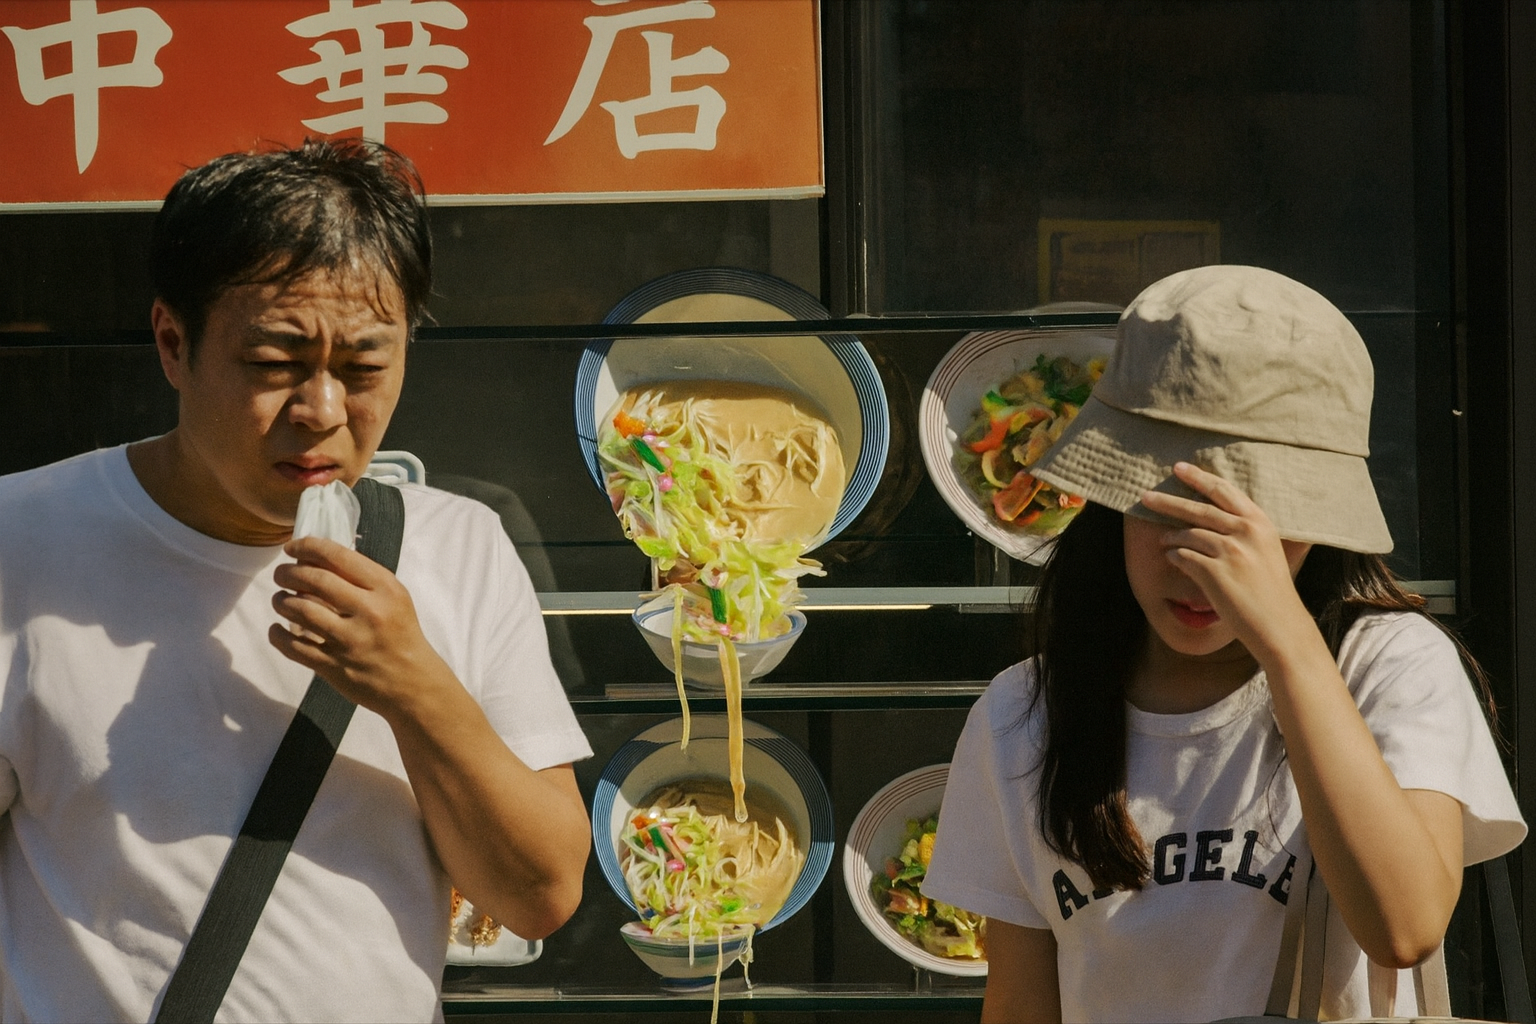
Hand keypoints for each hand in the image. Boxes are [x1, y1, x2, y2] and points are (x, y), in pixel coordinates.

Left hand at [269, 536, 448, 716]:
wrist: (412, 682)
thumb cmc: (400, 633)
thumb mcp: (393, 598)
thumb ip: (361, 579)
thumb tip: (314, 560)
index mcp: (385, 589)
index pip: (338, 556)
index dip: (307, 546)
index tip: (291, 548)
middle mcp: (368, 611)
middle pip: (314, 580)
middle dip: (288, 573)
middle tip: (281, 575)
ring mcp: (350, 641)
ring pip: (300, 610)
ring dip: (281, 601)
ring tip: (280, 600)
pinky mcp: (334, 666)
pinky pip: (294, 646)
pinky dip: (278, 635)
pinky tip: (277, 629)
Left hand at [1138, 462, 1314, 664]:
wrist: (1279, 623)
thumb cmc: (1270, 589)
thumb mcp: (1266, 549)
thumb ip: (1244, 529)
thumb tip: (1209, 513)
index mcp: (1260, 522)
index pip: (1224, 491)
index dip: (1199, 478)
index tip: (1178, 468)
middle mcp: (1246, 532)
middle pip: (1199, 508)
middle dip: (1169, 501)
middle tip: (1145, 497)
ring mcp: (1230, 552)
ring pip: (1188, 534)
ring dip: (1172, 537)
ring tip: (1165, 541)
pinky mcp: (1215, 573)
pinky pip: (1183, 557)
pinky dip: (1175, 557)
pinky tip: (1174, 559)